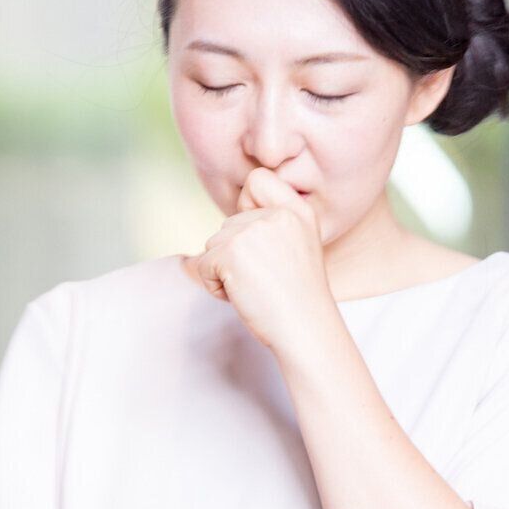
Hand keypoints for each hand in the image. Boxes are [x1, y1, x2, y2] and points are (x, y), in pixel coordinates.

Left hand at [183, 168, 336, 352]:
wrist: (306, 329)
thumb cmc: (300, 299)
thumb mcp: (298, 246)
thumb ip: (271, 227)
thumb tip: (228, 228)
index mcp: (297, 211)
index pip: (258, 178)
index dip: (247, 203)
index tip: (256, 234)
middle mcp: (276, 215)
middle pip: (229, 223)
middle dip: (235, 253)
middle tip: (263, 279)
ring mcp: (251, 232)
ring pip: (214, 245)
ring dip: (225, 271)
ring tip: (255, 288)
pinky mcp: (230, 253)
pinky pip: (203, 265)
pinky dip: (214, 286)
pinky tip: (241, 296)